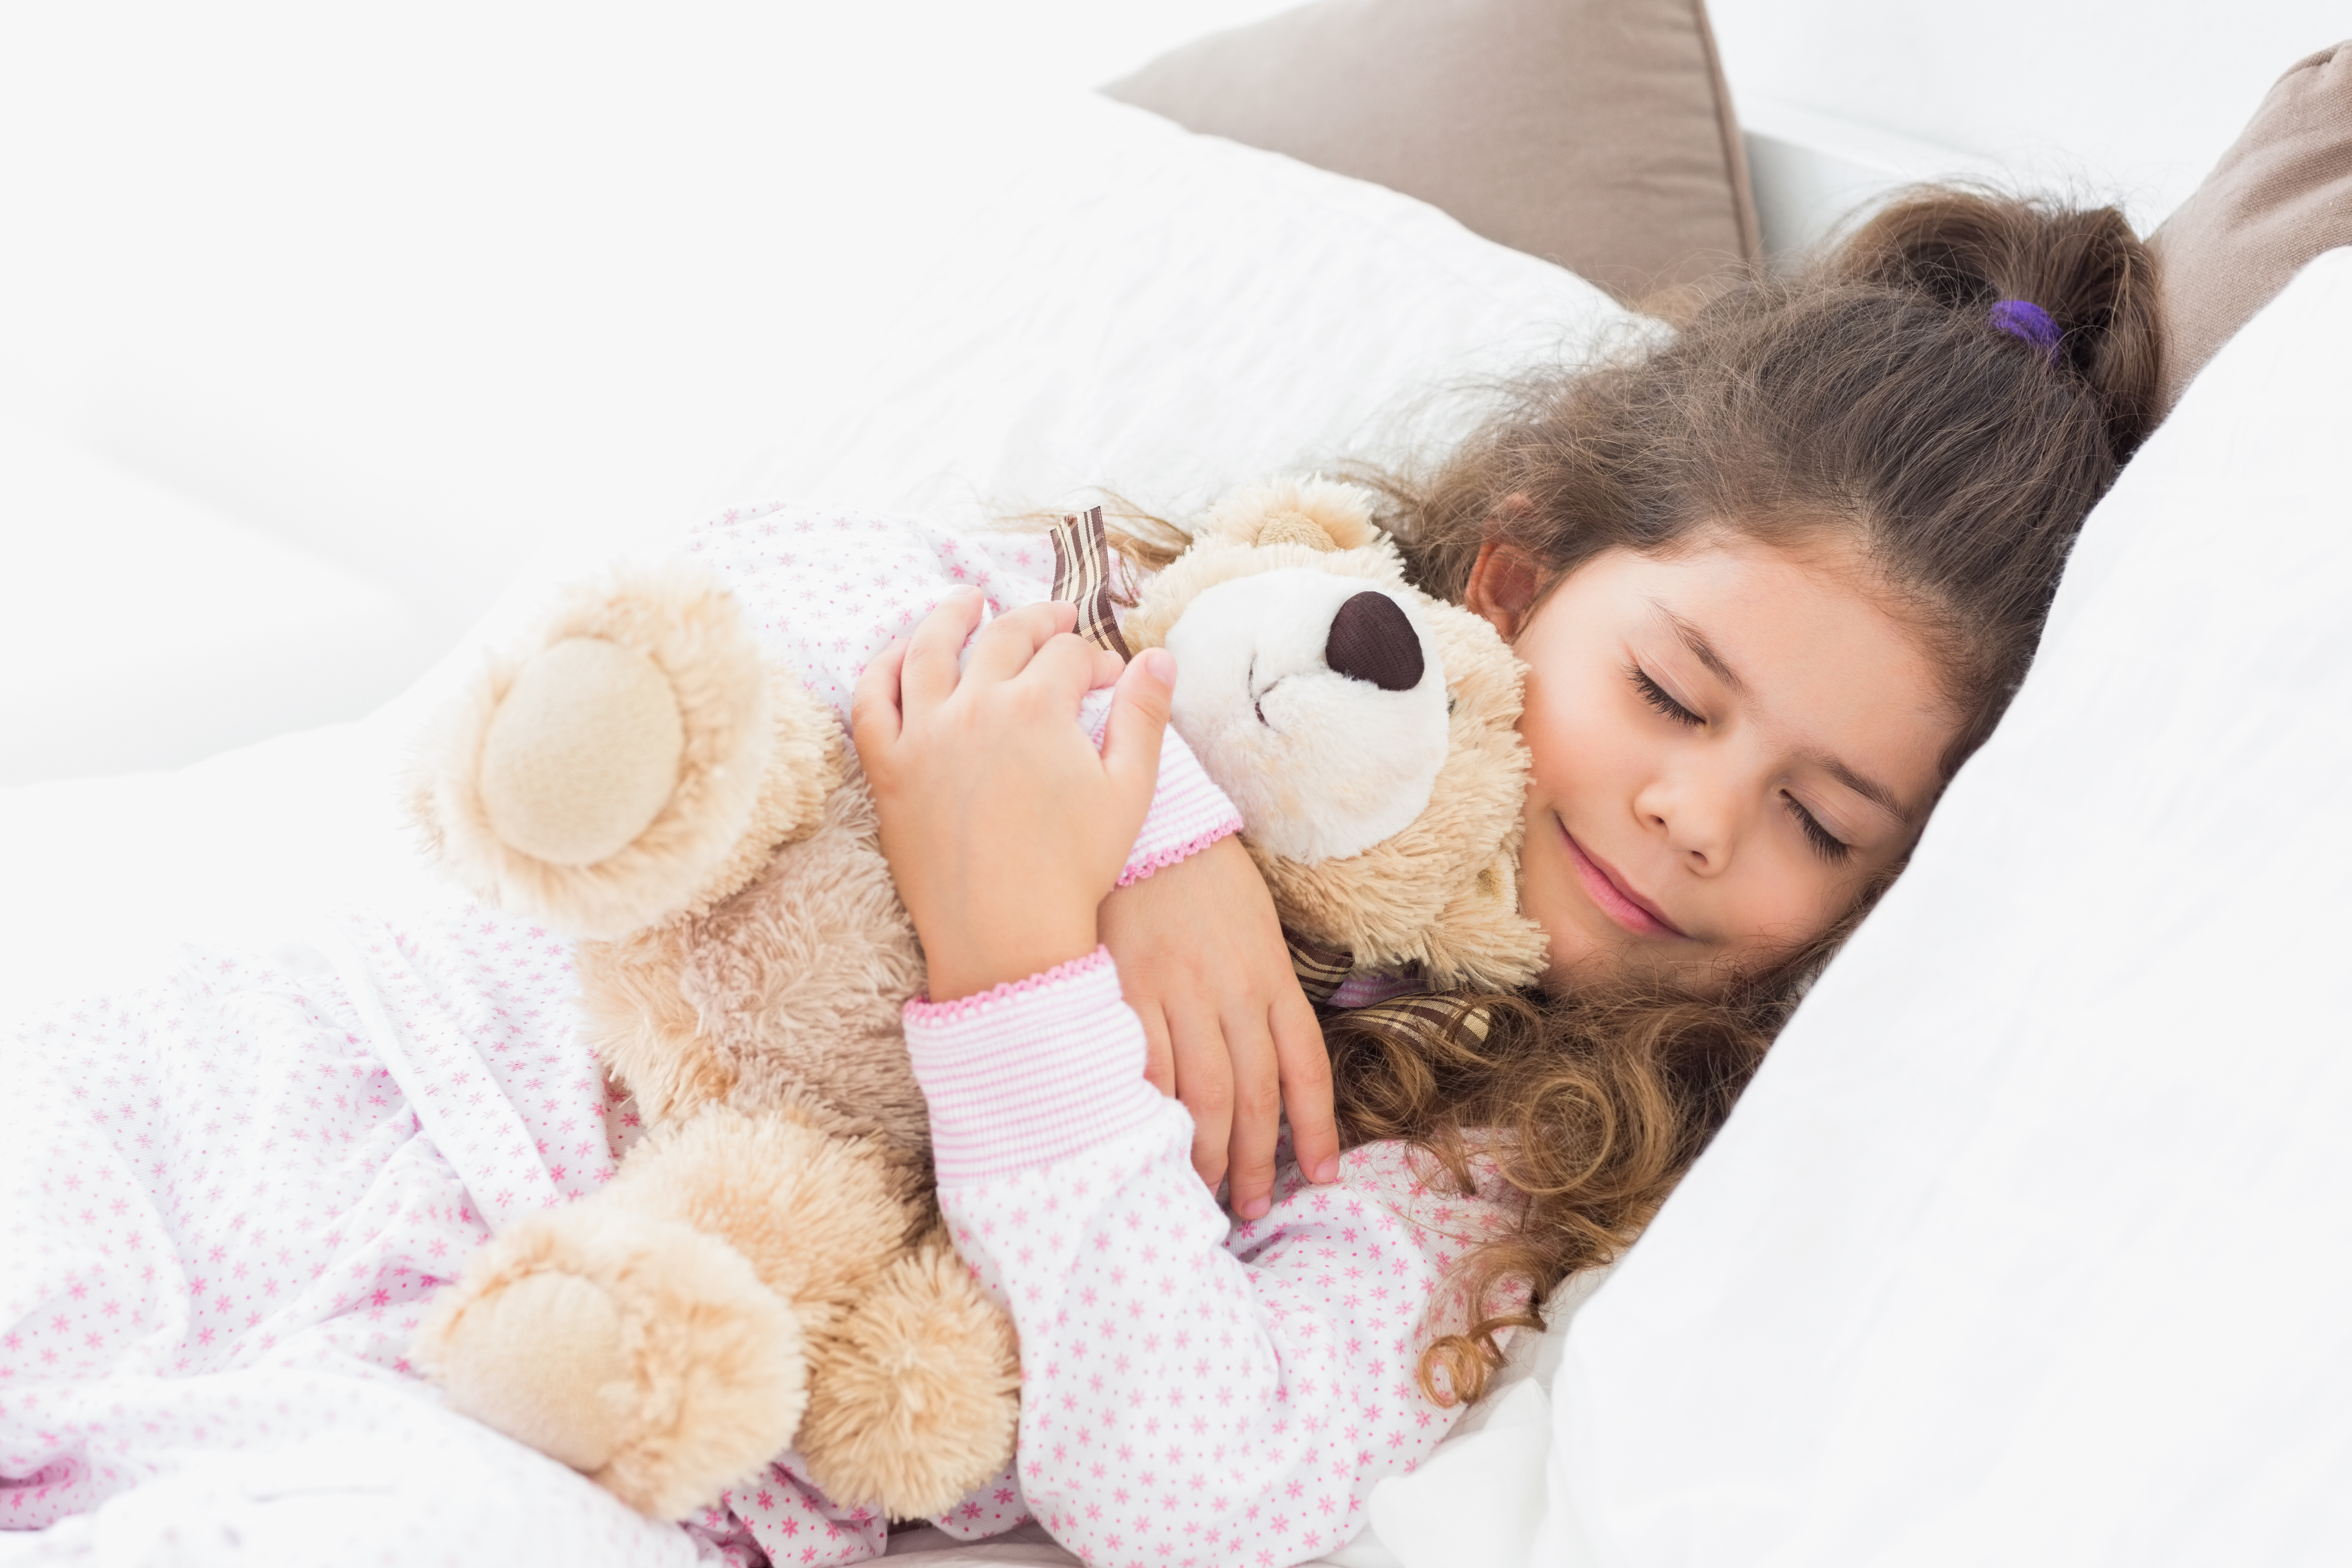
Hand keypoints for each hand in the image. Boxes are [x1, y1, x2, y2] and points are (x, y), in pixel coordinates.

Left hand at [852, 592, 1173, 1002]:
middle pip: (1005, 637)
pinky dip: (883, 667)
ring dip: (951, 616)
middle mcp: (976, 706)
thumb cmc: (1073, 868)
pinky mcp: (888, 768)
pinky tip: (902, 652)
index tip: (1110, 680)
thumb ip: (1144, 716)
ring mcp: (923, 734)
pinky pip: (871, 700)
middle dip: (1038, 621)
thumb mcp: (1128, 790)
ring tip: (967, 601)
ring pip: (930, 649)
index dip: (1096, 661)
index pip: (1069, 657)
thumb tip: (1159, 657)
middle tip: (1056, 620)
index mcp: (1039, 707)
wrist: (1006, 935)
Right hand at [1099, 833, 1339, 1217]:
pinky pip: (1143, 1067)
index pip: (1305, 1066)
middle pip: (1253, 1096)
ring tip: (1203, 1195)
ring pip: (1201, 1094)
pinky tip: (1151, 1146)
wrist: (1146, 821)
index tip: (1321, 1178)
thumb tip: (1266, 1059)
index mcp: (1271, 975)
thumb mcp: (1254, 927)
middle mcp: (1231, 989)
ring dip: (1205, 1154)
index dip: (1317, 1129)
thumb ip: (1261, 990)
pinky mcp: (1125, 987)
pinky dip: (1150, 1115)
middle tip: (1250, 1210)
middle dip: (1255, 1162)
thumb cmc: (1201, 876)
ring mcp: (1177, 990)